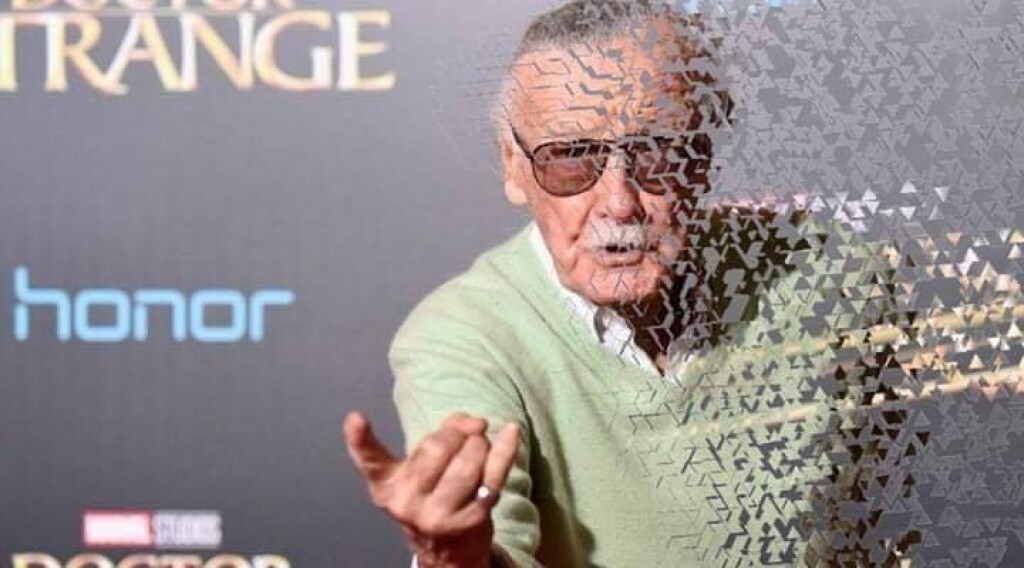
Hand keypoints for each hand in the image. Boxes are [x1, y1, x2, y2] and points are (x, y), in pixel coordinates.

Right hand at [344, 411, 519, 567]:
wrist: (448, 551)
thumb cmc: (433, 495)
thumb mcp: (420, 469)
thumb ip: (442, 433)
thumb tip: (474, 422)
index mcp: (387, 487)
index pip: (370, 461)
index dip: (360, 439)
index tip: (356, 418)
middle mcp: (407, 503)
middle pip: (436, 448)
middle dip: (458, 434)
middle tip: (466, 437)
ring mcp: (439, 515)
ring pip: (467, 463)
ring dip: (480, 445)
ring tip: (480, 448)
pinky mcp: (471, 520)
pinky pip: (494, 476)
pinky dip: (506, 450)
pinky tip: (512, 432)